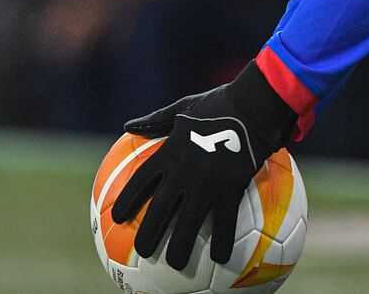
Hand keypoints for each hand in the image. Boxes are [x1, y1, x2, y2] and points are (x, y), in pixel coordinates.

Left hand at [109, 61, 296, 269]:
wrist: (251, 104)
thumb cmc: (219, 102)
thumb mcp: (182, 107)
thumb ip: (156, 120)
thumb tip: (127, 125)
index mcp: (169, 152)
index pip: (140, 181)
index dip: (127, 200)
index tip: (117, 217)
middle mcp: (183, 171)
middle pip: (159, 209)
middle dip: (148, 233)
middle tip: (140, 251)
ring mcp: (206, 182)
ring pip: (188, 222)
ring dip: (179, 246)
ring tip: (175, 265)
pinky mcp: (230, 187)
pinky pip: (225, 221)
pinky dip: (223, 241)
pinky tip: (222, 258)